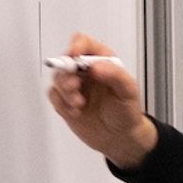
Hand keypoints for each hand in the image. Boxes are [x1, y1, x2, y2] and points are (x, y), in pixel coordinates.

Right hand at [45, 33, 158, 168]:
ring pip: (57, 78)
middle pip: (65, 60)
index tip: (74, 56)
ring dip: (64, 90)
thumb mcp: (128, 91)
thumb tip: (96, 66)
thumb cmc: (126, 112)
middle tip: (75, 88)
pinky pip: (54, 96)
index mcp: (103, 61)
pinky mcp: (66, 101)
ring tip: (78, 104)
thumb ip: (115, 75)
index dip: (76, 46)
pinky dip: (61, 103)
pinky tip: (75, 112)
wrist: (120, 139)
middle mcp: (86, 71)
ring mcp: (75, 86)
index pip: (84, 43)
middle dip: (67, 74)